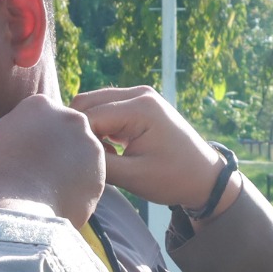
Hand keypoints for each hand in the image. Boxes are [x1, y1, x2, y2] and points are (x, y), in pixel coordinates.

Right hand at [0, 93, 104, 225]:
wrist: (15, 210)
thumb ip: (17, 127)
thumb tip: (25, 133)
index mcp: (40, 105)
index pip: (45, 115)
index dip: (38, 136)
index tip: (32, 153)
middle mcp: (70, 117)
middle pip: (69, 130)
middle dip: (60, 148)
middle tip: (44, 172)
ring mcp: (89, 143)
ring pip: (83, 153)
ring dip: (72, 167)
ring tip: (49, 190)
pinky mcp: (101, 170)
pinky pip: (91, 178)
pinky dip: (79, 188)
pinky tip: (60, 199)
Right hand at [71, 85, 225, 212]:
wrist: (205, 177)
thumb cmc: (173, 178)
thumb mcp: (132, 176)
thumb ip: (98, 162)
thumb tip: (67, 154)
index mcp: (140, 107)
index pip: (89, 115)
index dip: (76, 139)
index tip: (73, 163)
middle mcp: (138, 93)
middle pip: (86, 102)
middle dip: (78, 130)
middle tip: (81, 159)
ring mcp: (139, 95)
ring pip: (93, 104)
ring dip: (88, 128)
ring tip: (98, 156)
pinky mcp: (138, 104)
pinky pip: (105, 109)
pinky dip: (99, 127)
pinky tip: (107, 150)